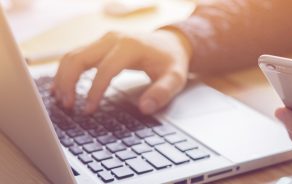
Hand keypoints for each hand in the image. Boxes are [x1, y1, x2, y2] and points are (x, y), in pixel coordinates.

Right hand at [52, 29, 191, 113]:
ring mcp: (104, 40)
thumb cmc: (171, 61)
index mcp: (130, 46)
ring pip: (73, 55)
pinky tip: (60, 87)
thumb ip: (162, 92)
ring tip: (62, 100)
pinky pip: (76, 56)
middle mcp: (113, 39)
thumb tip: (145, 108)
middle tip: (67, 106)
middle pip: (79, 58)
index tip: (88, 110)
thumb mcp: (175, 78)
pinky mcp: (100, 45)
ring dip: (63, 77)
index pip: (105, 70)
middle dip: (68, 82)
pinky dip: (66, 71)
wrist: (171, 43)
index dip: (94, 91)